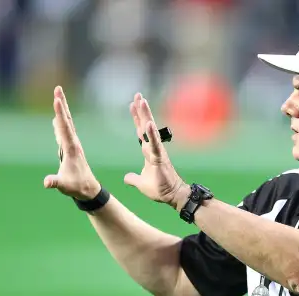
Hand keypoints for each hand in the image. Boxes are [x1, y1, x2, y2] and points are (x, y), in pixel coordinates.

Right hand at [43, 86, 100, 199]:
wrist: (88, 189)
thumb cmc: (76, 187)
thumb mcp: (65, 185)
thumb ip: (55, 182)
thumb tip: (46, 182)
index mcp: (71, 148)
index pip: (64, 127)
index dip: (60, 113)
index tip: (57, 99)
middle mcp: (73, 143)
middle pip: (67, 120)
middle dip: (62, 104)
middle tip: (58, 88)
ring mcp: (71, 144)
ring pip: (66, 123)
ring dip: (62, 110)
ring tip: (58, 96)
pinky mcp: (69, 148)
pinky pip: (64, 131)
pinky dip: (60, 121)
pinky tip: (57, 117)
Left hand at [124, 93, 187, 208]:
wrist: (172, 197)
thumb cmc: (160, 189)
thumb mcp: (141, 183)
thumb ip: (133, 178)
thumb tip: (126, 178)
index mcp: (148, 152)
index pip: (140, 132)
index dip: (136, 119)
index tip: (132, 105)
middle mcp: (153, 148)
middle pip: (145, 126)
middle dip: (141, 110)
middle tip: (138, 95)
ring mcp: (157, 151)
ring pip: (150, 130)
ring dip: (145, 115)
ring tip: (142, 101)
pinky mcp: (160, 158)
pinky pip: (154, 144)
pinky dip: (151, 133)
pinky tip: (147, 122)